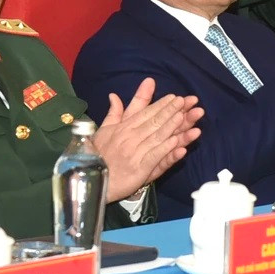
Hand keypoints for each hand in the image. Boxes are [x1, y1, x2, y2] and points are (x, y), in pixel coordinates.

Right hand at [92, 78, 203, 199]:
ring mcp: (135, 153)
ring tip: (185, 117)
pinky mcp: (139, 169)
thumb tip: (114, 95)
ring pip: (156, 137)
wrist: (89, 179)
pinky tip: (178, 143)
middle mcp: (129, 137)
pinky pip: (154, 157)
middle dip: (170, 110)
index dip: (160, 104)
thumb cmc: (96, 155)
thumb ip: (113, 113)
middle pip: (153, 122)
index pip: (144, 113)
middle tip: (185, 101)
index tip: (174, 97)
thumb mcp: (103, 131)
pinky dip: (166, 150)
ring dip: (172, 126)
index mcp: (122, 128)